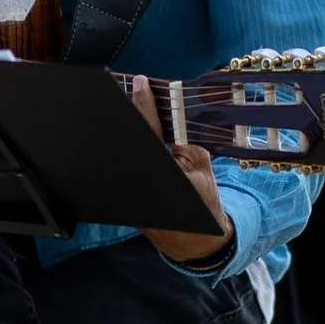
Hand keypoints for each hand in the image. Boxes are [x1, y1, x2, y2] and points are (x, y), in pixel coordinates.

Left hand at [126, 76, 232, 265]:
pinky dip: (125, 150)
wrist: (194, 240)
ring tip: (125, 107)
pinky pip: (122, 167)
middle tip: (125, 89)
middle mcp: (140, 183)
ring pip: (123, 155)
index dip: (145, 105)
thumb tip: (166, 114)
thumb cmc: (202, 198)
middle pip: (129, 141)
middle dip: (129, 116)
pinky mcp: (123, 198)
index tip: (141, 83)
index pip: (150, 131)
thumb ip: (184, 138)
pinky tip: (126, 134)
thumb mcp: (201, 163)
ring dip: (124, 133)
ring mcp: (128, 193)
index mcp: (164, 172)